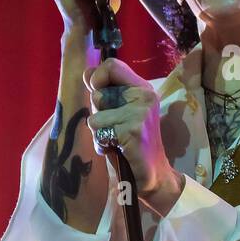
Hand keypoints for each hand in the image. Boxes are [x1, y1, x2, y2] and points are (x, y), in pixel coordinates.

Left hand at [84, 58, 182, 212]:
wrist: (152, 175)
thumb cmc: (132, 143)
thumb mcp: (119, 111)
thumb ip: (106, 92)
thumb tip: (87, 73)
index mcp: (142, 88)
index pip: (111, 65)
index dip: (96, 78)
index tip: (98, 95)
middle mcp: (145, 95)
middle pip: (98, 92)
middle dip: (97, 113)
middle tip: (114, 127)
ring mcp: (141, 112)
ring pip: (95, 116)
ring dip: (99, 133)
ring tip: (115, 141)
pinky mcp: (134, 130)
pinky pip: (99, 132)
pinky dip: (102, 145)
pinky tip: (117, 150)